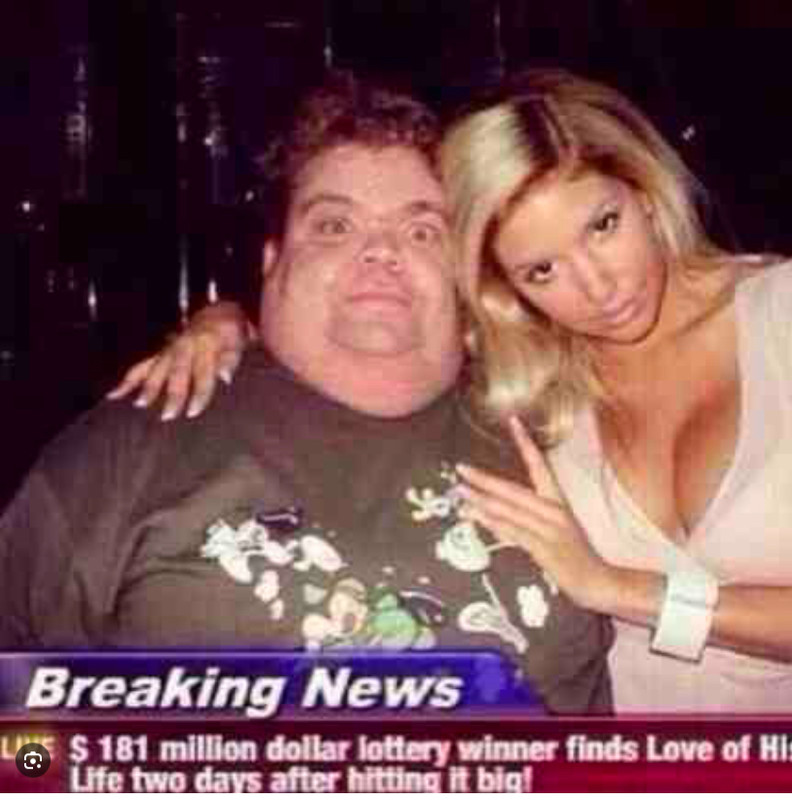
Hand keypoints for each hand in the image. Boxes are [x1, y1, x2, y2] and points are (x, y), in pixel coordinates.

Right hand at [107, 301, 251, 420]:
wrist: (216, 314)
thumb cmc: (230, 334)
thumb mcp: (238, 343)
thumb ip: (231, 359)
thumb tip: (225, 378)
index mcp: (205, 345)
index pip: (202, 374)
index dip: (198, 394)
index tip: (193, 412)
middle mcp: (184, 347)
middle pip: (177, 374)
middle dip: (171, 394)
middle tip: (167, 415)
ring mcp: (169, 350)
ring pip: (156, 369)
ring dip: (148, 387)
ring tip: (140, 404)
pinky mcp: (160, 354)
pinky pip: (141, 367)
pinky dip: (128, 380)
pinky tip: (113, 395)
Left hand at [456, 416, 616, 611]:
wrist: (597, 581)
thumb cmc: (576, 555)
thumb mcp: (554, 530)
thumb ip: (525, 521)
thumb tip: (494, 516)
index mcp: (558, 502)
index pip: (540, 465)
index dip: (526, 442)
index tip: (513, 421)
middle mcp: (553, 511)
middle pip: (513, 489)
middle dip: (484, 479)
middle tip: (461, 468)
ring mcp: (548, 529)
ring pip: (508, 510)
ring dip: (480, 500)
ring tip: (460, 491)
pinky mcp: (543, 547)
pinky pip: (512, 531)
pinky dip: (491, 522)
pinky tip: (474, 516)